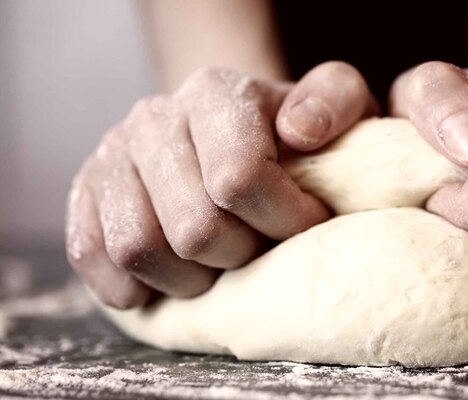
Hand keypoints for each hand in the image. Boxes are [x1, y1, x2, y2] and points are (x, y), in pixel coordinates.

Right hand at [67, 62, 375, 308]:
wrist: (235, 136)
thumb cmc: (296, 137)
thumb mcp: (337, 107)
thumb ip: (336, 100)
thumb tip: (299, 130)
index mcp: (216, 93)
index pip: (239, 179)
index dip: (283, 220)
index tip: (308, 225)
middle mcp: (155, 117)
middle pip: (194, 227)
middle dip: (241, 255)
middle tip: (261, 248)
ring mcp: (113, 154)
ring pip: (137, 248)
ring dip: (189, 279)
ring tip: (220, 267)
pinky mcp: (86, 192)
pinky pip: (92, 255)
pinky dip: (131, 286)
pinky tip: (170, 279)